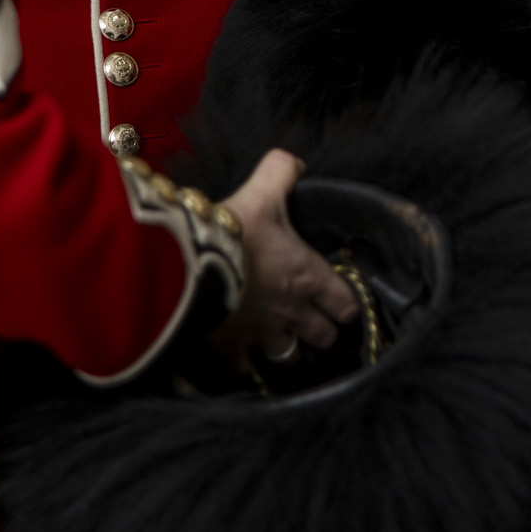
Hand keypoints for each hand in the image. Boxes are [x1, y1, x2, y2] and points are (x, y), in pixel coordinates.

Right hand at [209, 149, 361, 363]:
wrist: (184, 267)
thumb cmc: (231, 230)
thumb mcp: (261, 191)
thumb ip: (281, 172)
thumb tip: (294, 162)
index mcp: (306, 276)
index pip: (345, 303)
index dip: (346, 304)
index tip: (342, 303)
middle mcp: (290, 312)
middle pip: (322, 336)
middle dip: (322, 331)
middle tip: (316, 324)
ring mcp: (259, 335)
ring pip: (287, 356)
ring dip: (287, 350)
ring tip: (281, 343)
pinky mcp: (227, 349)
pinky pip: (242, 369)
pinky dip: (242, 365)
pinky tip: (238, 357)